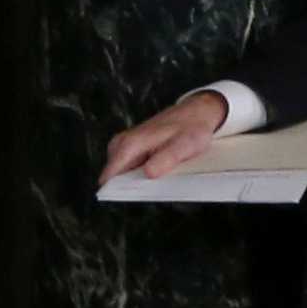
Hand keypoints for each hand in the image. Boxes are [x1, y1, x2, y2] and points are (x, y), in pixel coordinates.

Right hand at [100, 92, 236, 187]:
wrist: (197, 111)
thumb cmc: (192, 126)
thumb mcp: (185, 144)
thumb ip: (166, 159)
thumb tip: (148, 174)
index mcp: (129, 145)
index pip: (109, 179)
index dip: (122, 192)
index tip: (140, 196)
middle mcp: (120, 145)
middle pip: (116, 180)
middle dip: (135, 186)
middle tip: (160, 182)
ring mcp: (123, 147)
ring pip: (124, 176)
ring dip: (141, 180)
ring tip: (164, 172)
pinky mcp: (130, 150)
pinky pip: (131, 170)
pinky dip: (144, 173)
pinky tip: (161, 168)